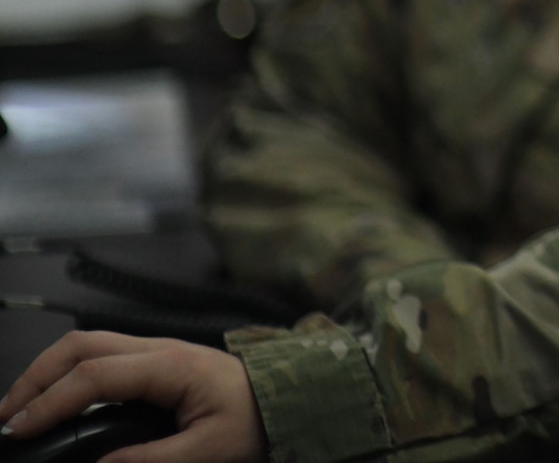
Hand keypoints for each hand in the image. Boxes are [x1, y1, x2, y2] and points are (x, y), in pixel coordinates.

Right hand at [0, 331, 265, 462]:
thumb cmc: (258, 421)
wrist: (292, 398)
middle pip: (82, 345)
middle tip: (9, 416)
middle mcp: (160, 349)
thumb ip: (151, 461)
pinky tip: (57, 400)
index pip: (95, 374)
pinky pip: (103, 356)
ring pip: (89, 344)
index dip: (51, 400)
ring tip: (22, 409)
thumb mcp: (209, 451)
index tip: (20, 429)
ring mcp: (157, 351)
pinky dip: (69, 373)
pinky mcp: (157, 362)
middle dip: (37, 376)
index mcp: (171, 365)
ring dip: (49, 371)